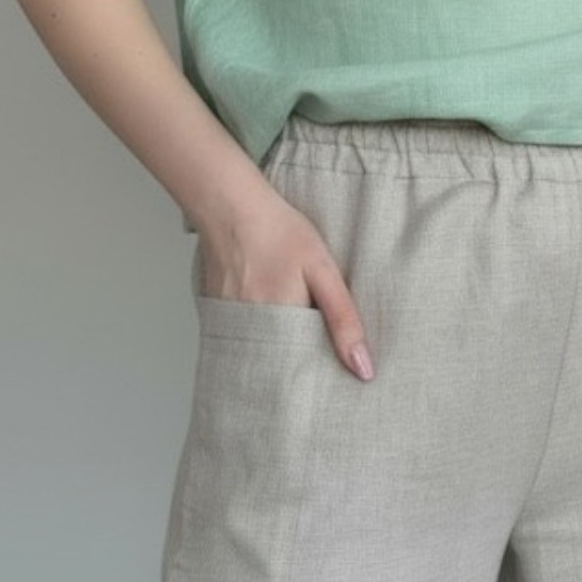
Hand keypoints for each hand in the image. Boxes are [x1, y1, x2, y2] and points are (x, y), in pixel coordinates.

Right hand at [194, 192, 373, 378]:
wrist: (230, 206)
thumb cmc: (277, 232)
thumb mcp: (323, 272)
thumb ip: (344, 320)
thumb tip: (363, 368)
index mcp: (283, 328)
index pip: (305, 371)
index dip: (320, 372)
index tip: (332, 374)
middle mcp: (252, 333)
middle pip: (281, 366)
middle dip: (298, 362)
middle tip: (308, 339)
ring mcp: (230, 326)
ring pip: (262, 351)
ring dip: (277, 345)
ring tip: (285, 318)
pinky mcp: (217, 315)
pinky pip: (243, 335)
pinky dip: (258, 329)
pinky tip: (264, 307)